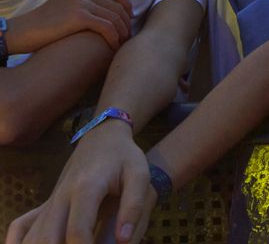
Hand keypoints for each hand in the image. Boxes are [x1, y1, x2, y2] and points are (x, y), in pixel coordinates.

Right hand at [6, 0, 132, 52]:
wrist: (22, 30)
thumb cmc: (44, 21)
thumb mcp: (66, 0)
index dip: (126, 8)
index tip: (128, 21)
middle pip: (118, 5)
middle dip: (126, 22)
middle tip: (127, 36)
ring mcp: (82, 2)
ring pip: (115, 16)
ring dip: (122, 32)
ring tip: (121, 43)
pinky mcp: (79, 16)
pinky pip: (107, 26)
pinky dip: (113, 37)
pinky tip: (113, 46)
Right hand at [6, 125, 150, 243]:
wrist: (102, 138)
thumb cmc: (124, 157)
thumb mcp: (140, 175)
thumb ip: (134, 206)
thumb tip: (124, 241)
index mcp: (86, 188)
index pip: (77, 230)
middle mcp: (61, 196)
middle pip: (47, 237)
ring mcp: (50, 201)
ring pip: (34, 236)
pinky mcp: (46, 205)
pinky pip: (24, 227)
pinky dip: (25, 242)